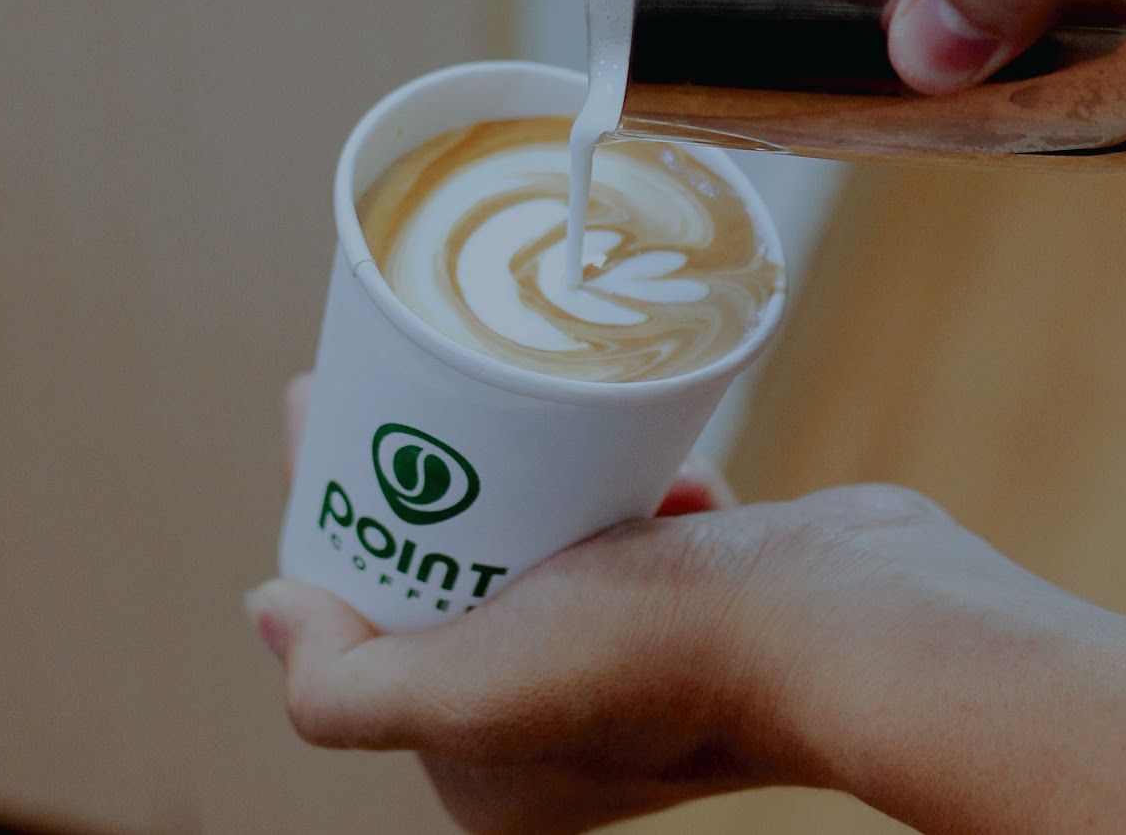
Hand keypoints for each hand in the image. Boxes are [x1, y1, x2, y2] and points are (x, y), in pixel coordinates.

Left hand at [252, 375, 1125, 831]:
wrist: (860, 619)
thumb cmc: (675, 655)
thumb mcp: (475, 688)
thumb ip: (345, 685)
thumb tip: (265, 610)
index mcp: (490, 761)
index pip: (373, 617)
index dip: (332, 505)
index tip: (322, 396)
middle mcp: (558, 718)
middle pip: (453, 563)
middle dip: (418, 470)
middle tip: (401, 364)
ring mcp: (632, 656)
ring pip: (538, 533)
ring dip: (514, 467)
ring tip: (486, 377)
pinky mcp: (697, 598)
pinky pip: (621, 524)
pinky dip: (604, 478)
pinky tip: (597, 427)